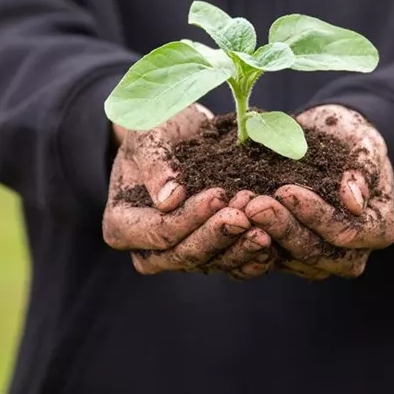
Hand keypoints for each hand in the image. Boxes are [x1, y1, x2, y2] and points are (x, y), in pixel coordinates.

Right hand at [103, 104, 273, 276]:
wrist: (184, 133)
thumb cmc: (159, 128)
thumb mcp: (149, 133)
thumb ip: (155, 164)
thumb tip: (168, 199)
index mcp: (121, 225)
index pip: (158, 232)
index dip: (189, 218)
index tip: (219, 195)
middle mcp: (147, 250)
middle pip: (183, 255)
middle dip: (216, 236)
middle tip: (245, 214)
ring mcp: (179, 255)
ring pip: (210, 264)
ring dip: (238, 248)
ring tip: (264, 229)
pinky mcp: (209, 254)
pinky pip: (230, 265)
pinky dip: (251, 258)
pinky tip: (272, 242)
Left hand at [245, 105, 393, 278]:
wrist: (327, 139)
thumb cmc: (351, 137)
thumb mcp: (364, 140)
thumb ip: (364, 167)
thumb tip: (354, 202)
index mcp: (380, 228)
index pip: (348, 233)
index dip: (317, 216)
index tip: (286, 190)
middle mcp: (352, 252)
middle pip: (317, 254)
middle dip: (284, 229)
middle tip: (255, 204)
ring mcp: (320, 258)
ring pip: (290, 260)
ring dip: (261, 238)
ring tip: (239, 210)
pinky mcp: (290, 255)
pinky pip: (268, 260)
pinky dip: (246, 244)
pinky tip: (230, 222)